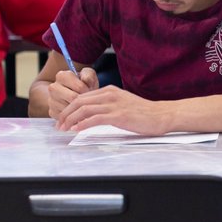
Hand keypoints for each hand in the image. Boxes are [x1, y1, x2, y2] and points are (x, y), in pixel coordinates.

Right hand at [47, 67, 98, 119]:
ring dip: (79, 109)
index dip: (88, 91)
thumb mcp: (88, 75)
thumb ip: (89, 75)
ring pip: (69, 109)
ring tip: (83, 105)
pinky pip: (65, 117)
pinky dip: (74, 116)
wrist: (73, 94)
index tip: (90, 91)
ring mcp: (51, 100)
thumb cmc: (83, 84)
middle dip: (84, 100)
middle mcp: (53, 87)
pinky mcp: (52, 112)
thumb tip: (86, 81)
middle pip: (73, 98)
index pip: (79, 87)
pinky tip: (77, 111)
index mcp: (62, 76)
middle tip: (88, 100)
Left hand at [56, 86, 170, 135]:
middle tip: (58, 125)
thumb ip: (108, 105)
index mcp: (110, 91)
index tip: (63, 118)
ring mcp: (114, 104)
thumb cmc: (144, 113)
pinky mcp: (119, 115)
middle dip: (65, 113)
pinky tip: (76, 130)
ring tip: (63, 129)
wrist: (162, 115)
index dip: (69, 107)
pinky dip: (82, 124)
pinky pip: (95, 118)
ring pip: (84, 109)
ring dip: (70, 119)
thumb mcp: (123, 103)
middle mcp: (110, 95)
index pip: (82, 97)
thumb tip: (92, 114)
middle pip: (79, 101)